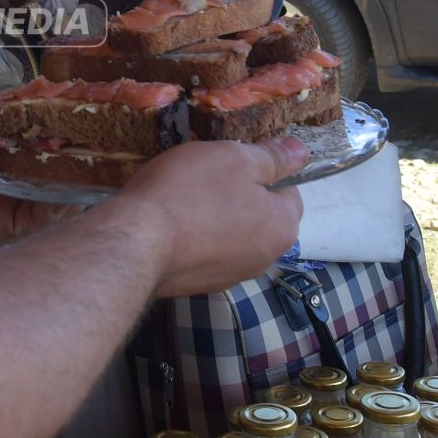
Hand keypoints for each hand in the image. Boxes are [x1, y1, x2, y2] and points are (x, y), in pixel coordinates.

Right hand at [113, 138, 307, 296]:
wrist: (135, 244)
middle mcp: (264, 259)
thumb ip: (272, 157)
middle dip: (238, 198)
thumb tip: (302, 152)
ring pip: (230, 236)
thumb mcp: (234, 159)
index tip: (232, 163)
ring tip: (181, 201)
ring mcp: (229, 277)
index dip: (264, 173)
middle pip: (259, 217)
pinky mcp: (197, 286)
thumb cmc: (189, 193)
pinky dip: (192, 240)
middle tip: (204, 178)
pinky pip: (203, 254)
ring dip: (214, 220)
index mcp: (282, 228)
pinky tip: (169, 226)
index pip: (290, 194)